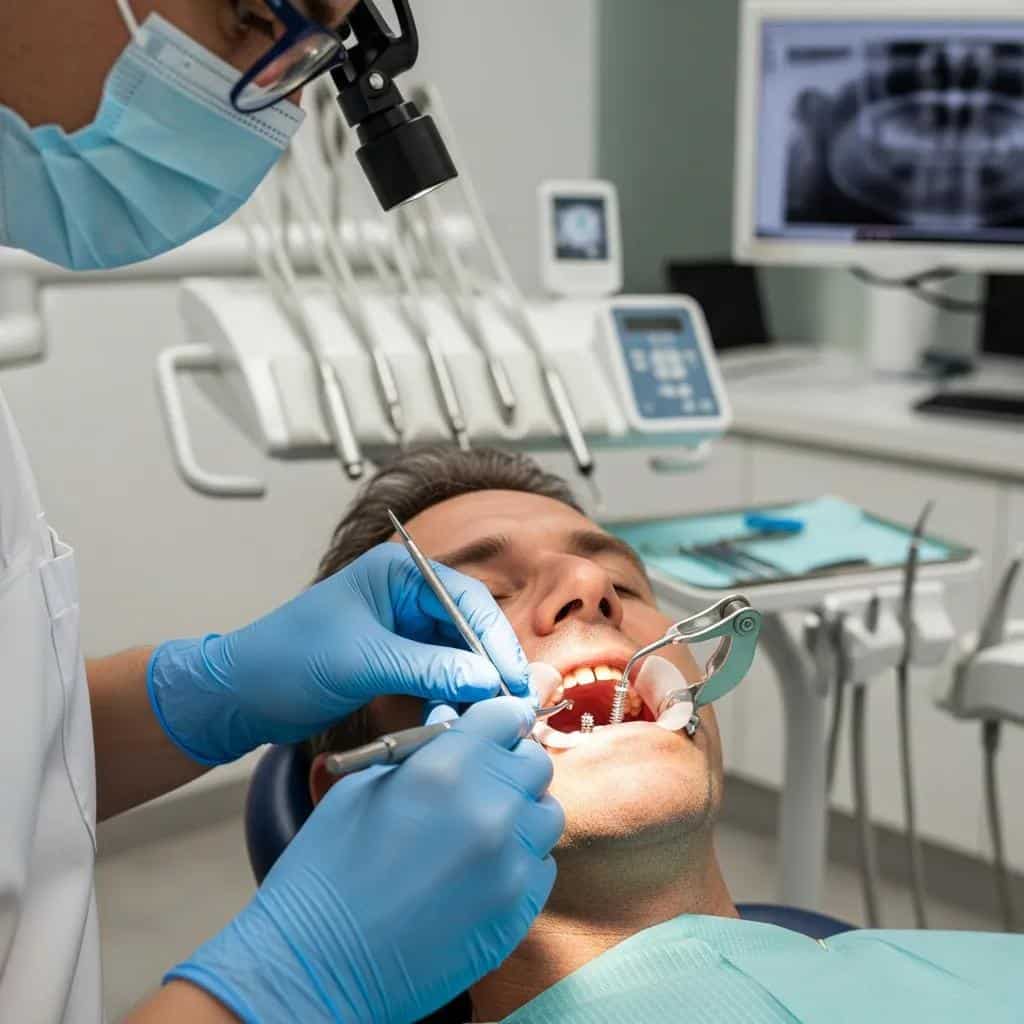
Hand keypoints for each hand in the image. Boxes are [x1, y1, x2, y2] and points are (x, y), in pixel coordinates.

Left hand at [147, 544, 529, 764]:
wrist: (241, 695)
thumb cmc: (286, 660)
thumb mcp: (362, 661)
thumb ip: (429, 668)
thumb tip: (487, 681)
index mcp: (397, 573)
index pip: (467, 599)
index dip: (495, 640)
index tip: (513, 681)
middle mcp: (406, 594)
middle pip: (470, 627)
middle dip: (490, 664)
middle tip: (513, 705)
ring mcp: (403, 628)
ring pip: (460, 654)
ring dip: (475, 684)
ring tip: (490, 718)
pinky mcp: (397, 660)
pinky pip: (441, 675)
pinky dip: (453, 696)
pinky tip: (461, 719)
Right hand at [167, 699, 562, 1023]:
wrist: (318, 965)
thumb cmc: (327, 869)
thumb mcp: (361, 786)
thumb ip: (420, 749)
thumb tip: (452, 721)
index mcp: (446, 768)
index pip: (506, 715)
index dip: (499, 719)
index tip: (492, 729)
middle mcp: (490, 809)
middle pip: (534, 763)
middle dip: (510, 764)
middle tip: (481, 780)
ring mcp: (510, 863)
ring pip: (546, 814)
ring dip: (521, 812)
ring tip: (480, 827)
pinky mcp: (519, 911)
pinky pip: (542, 866)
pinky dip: (520, 860)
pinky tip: (481, 870)